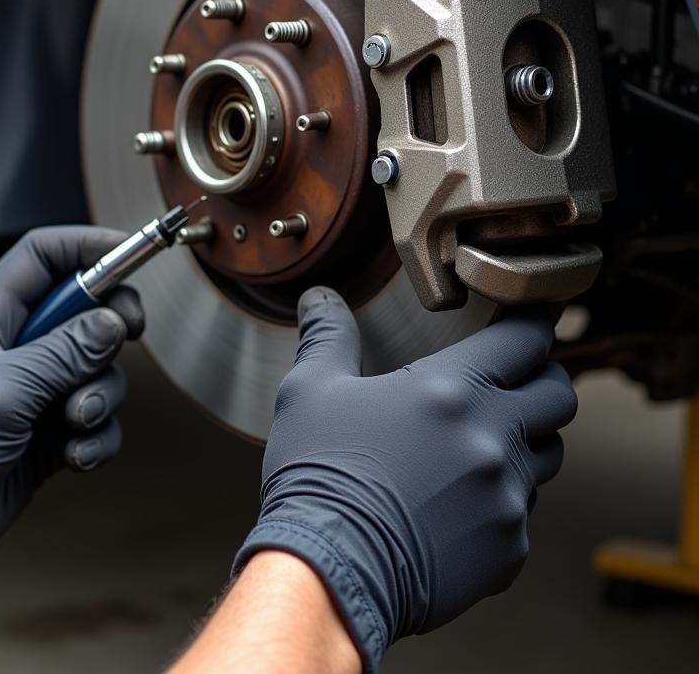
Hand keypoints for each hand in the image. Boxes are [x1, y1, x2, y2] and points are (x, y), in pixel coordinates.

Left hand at [0, 226, 143, 605]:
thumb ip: (61, 353)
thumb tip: (113, 324)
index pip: (44, 256)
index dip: (89, 245)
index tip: (134, 254)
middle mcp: (17, 346)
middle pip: (86, 308)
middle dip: (113, 323)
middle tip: (127, 336)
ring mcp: (36, 391)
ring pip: (99, 369)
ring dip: (101, 395)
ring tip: (74, 422)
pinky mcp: (50, 434)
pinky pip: (98, 421)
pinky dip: (98, 438)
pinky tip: (74, 458)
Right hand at [234, 288, 575, 673]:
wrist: (329, 570)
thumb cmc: (318, 473)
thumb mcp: (310, 391)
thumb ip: (329, 336)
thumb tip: (321, 298)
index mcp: (449, 388)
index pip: (524, 341)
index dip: (531, 327)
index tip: (530, 324)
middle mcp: (491, 437)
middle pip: (558, 395)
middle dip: (542, 382)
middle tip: (516, 382)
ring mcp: (506, 496)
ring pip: (548, 455)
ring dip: (526, 442)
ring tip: (482, 446)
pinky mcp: (509, 548)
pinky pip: (524, 514)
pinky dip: (501, 503)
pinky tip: (458, 507)